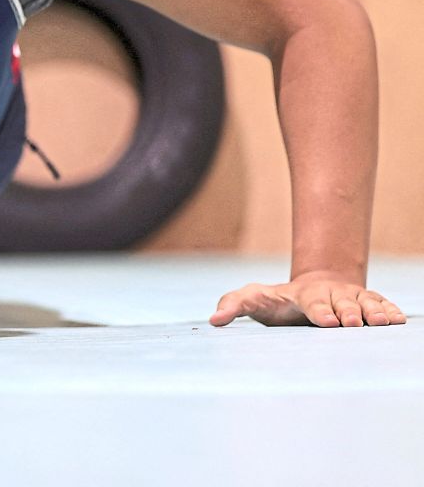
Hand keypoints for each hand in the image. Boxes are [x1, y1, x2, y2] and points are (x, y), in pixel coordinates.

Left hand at [210, 272, 407, 326]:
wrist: (308, 288)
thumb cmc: (276, 301)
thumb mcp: (252, 299)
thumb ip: (233, 305)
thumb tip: (213, 320)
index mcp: (303, 296)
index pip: (312, 303)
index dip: (320, 311)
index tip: (327, 322)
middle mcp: (330, 294)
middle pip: (342, 302)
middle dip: (348, 312)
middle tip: (353, 324)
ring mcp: (350, 297)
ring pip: (366, 302)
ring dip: (374, 311)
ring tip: (383, 322)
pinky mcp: (366, 302)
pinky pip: (381, 304)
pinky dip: (390, 310)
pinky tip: (398, 320)